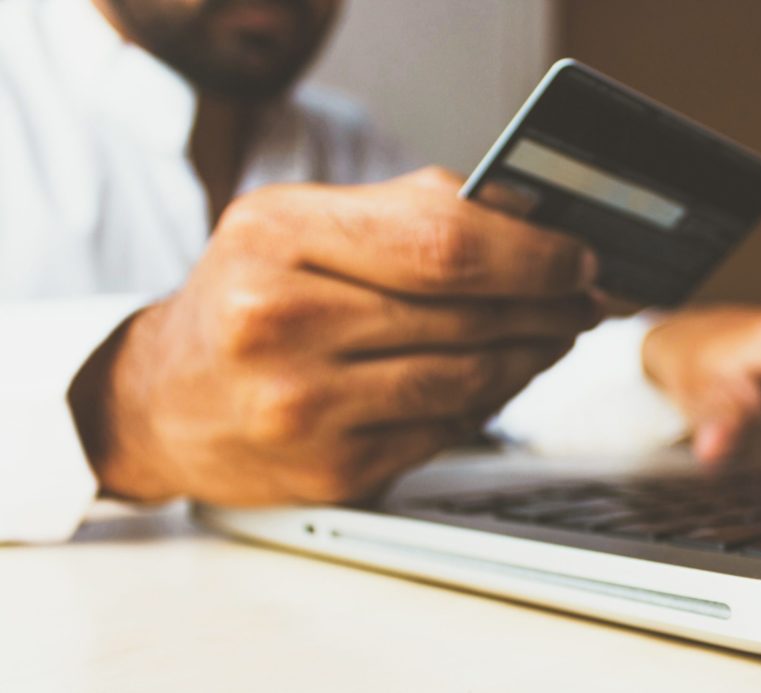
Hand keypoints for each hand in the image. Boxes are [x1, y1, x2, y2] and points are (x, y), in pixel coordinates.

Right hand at [70, 167, 599, 504]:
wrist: (163, 400)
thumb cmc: (246, 298)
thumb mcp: (300, 224)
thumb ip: (409, 212)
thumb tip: (531, 220)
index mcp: (277, 236)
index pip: (444, 242)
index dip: (533, 253)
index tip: (579, 256)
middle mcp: (280, 322)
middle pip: (467, 313)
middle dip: (549, 304)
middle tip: (585, 297)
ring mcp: (303, 406)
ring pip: (469, 379)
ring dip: (532, 356)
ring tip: (554, 334)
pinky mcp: (331, 470)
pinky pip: (446, 430)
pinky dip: (489, 402)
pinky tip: (502, 377)